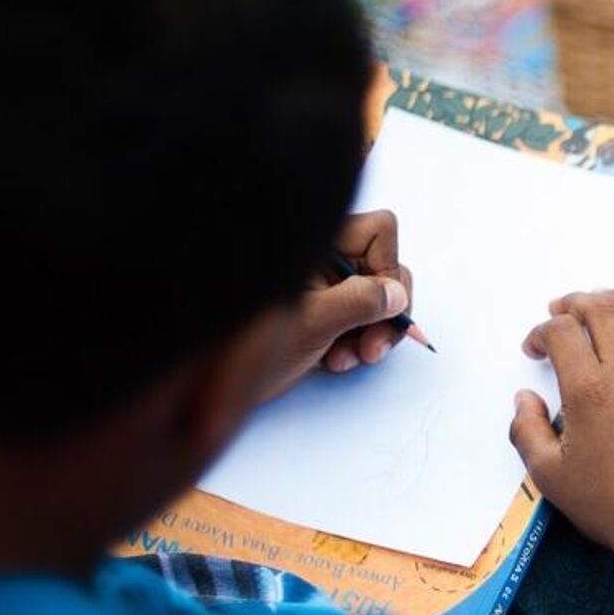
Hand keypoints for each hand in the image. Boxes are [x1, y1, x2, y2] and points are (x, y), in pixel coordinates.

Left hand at [258, 211, 414, 399]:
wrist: (215, 381)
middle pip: (385, 267)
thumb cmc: (249, 344)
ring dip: (372, 333)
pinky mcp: (328, 308)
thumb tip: (398, 294)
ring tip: (347, 359)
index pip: (380, 232)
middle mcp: (326, 257)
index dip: (388, 269)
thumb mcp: (313, 321)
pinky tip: (336, 360)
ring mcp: (327, 283)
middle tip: (373, 350)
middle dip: (385, 312)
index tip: (382, 308)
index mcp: (317, 243)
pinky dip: (358, 341)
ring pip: (379, 296)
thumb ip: (361, 301)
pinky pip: (364, 317)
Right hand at [509, 291, 613, 556]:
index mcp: (589, 389)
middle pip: (604, 310)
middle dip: (577, 301)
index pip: (561, 332)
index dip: (541, 332)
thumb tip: (524, 399)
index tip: (534, 350)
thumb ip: (526, 431)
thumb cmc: (608, 506)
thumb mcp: (548, 476)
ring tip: (610, 303)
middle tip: (563, 310)